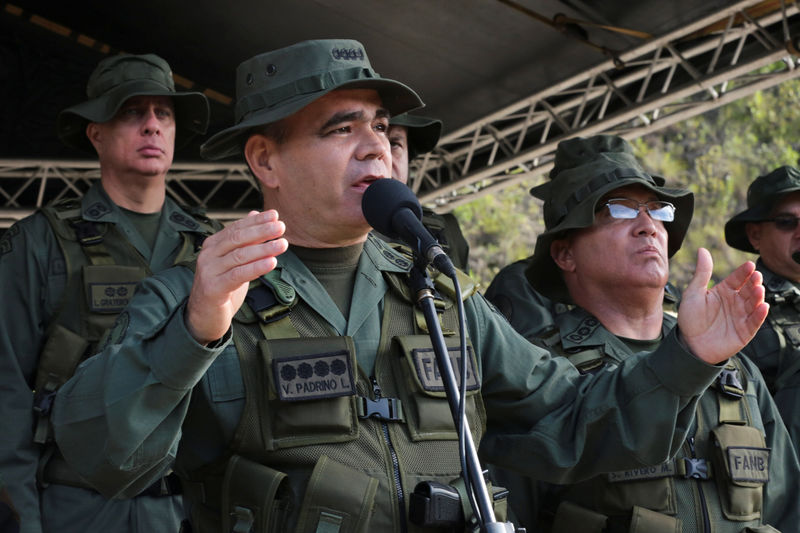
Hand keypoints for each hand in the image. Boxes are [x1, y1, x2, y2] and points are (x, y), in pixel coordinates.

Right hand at [185, 210, 287, 344]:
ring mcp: (209, 271)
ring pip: (240, 256)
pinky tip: (271, 262)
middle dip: (261, 231)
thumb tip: (255, 214)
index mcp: (213, 245)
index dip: (256, 221)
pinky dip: (256, 267)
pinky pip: (238, 275)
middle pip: (237, 238)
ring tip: (282, 244)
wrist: (203, 316)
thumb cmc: (221, 287)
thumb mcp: (234, 262)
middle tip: (281, 227)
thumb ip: (244, 241)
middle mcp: (208, 255)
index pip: (236, 228)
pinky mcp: (213, 288)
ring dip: (264, 249)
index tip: (275, 215)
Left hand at [678, 247, 767, 363]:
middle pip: (748, 289)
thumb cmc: (690, 318)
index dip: (744, 272)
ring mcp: (741, 316)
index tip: (749, 265)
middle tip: (756, 277)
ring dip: (758, 297)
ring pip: (754, 304)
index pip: (737, 278)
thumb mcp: (693, 293)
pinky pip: (754, 322)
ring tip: (759, 290)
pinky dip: (760, 315)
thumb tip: (702, 250)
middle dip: (754, 283)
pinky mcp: (745, 331)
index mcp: (724, 291)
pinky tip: (763, 307)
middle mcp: (735, 302)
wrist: (689, 344)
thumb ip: (702, 273)